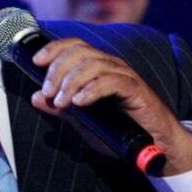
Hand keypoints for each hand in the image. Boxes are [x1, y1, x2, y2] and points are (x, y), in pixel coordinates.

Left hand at [30, 37, 191, 174]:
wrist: (156, 146)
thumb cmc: (121, 130)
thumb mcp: (83, 120)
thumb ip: (61, 108)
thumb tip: (35, 98)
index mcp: (98, 67)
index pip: (74, 46)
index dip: (54, 49)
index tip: (35, 61)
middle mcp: (111, 65)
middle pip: (79, 52)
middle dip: (57, 70)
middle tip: (47, 93)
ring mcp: (124, 75)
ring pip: (93, 64)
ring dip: (71, 82)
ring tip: (61, 102)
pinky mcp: (136, 89)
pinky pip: (111, 81)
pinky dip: (92, 90)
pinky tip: (79, 102)